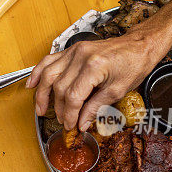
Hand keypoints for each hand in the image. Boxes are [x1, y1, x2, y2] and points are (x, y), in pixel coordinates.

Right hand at [26, 31, 166, 130]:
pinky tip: (31, 84)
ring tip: (40, 109)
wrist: (139, 45)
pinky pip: (49, 60)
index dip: (69, 114)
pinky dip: (38, 73)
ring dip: (42, 94)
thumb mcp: (118, 91)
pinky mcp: (72, 50)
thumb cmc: (133, 64)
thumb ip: (96, 107)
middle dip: (59, 108)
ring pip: (49, 74)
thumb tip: (81, 122)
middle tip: (62, 121)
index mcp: (94, 67)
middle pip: (59, 87)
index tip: (70, 126)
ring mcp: (74, 51)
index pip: (73, 96)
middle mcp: (80, 57)